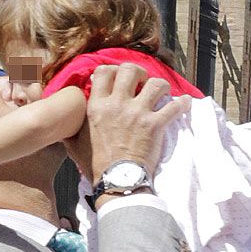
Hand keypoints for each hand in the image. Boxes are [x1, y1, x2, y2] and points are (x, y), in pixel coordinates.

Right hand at [65, 63, 190, 182]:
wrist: (116, 181)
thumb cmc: (94, 166)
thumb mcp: (73, 143)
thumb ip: (71, 127)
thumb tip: (65, 121)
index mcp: (97, 106)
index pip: (104, 72)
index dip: (113, 70)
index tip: (118, 77)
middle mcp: (117, 104)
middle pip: (130, 70)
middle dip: (138, 73)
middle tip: (142, 81)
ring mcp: (138, 113)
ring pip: (155, 84)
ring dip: (161, 86)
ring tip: (162, 92)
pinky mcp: (155, 125)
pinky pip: (174, 107)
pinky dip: (182, 104)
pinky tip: (185, 103)